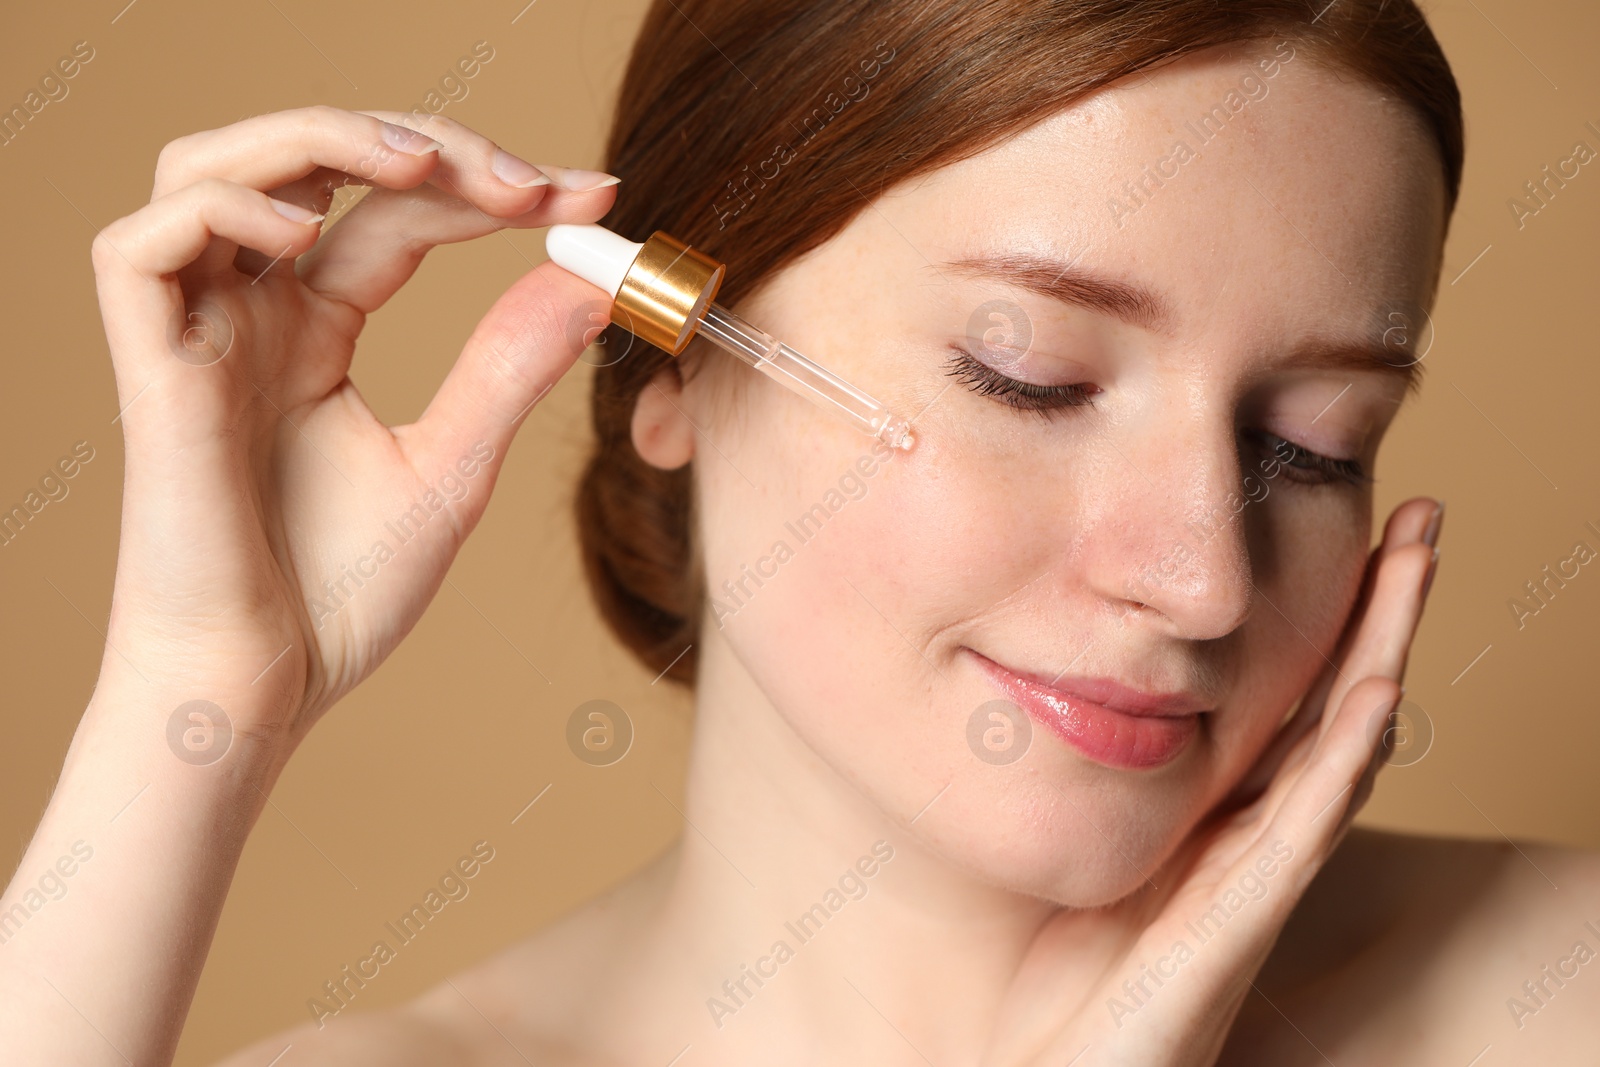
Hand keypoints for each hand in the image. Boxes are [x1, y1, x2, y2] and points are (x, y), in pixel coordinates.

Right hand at [90, 106, 615, 758]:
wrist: (262, 689)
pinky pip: (145, 242)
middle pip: (315, 160)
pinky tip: (312, 238)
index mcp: (316, 329)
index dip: (487, 188)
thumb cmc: (338, 596)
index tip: (591, 196)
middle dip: (425, 145)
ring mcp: (195, 330)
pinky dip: (227, 209)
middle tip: (527, 183)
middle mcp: (254, 312)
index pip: (397, 214)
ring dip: (318, 136)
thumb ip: (507, 369)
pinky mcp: (147, 364)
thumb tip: (590, 281)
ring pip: (215, 164)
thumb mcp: (450, 467)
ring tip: (421, 167)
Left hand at [985, 497, 1440, 1065]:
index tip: (1355, 529)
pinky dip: (1342, 759)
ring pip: (1339, 746)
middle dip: (1380, 612)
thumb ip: (1082, 770)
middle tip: (1420, 519)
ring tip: (1417, 566)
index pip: (1288, 697)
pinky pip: (1300, 828)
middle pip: (1334, 702)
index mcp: (1216, 812)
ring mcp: (1255, 875)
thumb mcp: (1072, 839)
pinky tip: (1371, 695)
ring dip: (1382, 654)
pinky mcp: (1239, 921)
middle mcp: (1250, 835)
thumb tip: (1050, 668)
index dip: (1329, 618)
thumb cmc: (1054, 966)